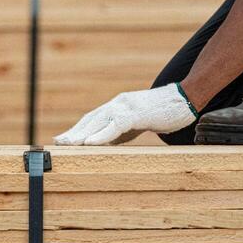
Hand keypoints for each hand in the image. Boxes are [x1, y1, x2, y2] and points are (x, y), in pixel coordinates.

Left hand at [54, 84, 196, 145]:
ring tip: (68, 144)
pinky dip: (101, 135)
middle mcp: (117, 103)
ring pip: (98, 121)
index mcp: (117, 106)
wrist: (185, 98)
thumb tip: (105, 144)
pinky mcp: (136, 113)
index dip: (77, 129)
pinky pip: (115, 125)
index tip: (63, 139)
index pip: (92, 118)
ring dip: (81, 134)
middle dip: (73, 132)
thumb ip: (121, 131)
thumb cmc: (163, 112)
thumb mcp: (137, 124)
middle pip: (90, 119)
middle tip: (57, 143)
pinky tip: (90, 143)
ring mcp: (126, 106)